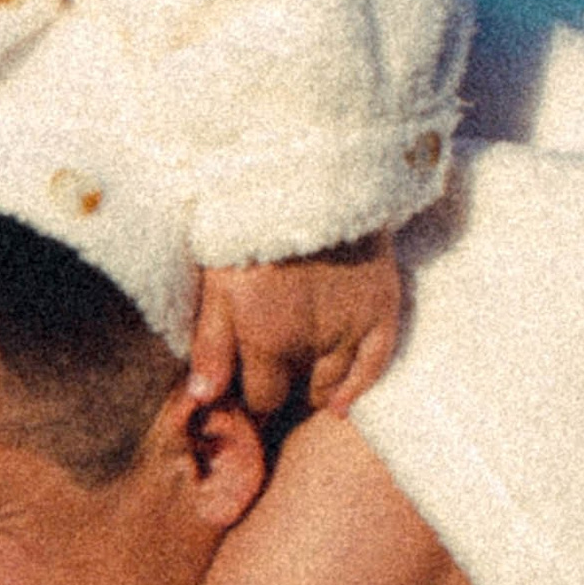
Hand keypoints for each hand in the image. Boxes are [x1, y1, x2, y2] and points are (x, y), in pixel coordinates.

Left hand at [188, 230, 403, 417]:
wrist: (310, 178)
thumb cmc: (250, 226)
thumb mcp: (216, 282)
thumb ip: (211, 343)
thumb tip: (203, 398)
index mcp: (268, 339)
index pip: (263, 397)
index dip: (252, 399)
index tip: (246, 390)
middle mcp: (313, 344)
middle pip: (298, 393)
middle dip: (283, 392)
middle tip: (272, 381)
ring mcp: (351, 327)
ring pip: (333, 383)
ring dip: (315, 389)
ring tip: (299, 387)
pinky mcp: (380, 307)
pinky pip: (376, 364)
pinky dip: (358, 388)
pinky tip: (341, 405)